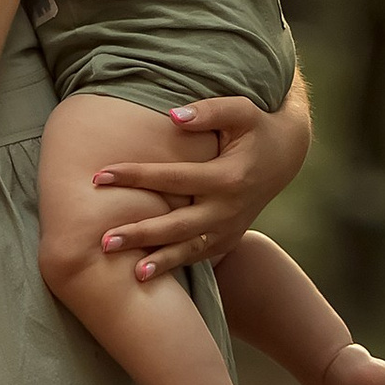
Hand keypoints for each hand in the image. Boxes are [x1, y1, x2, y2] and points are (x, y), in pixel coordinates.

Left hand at [91, 82, 311, 283]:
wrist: (285, 157)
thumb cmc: (255, 129)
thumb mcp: (242, 111)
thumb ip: (209, 111)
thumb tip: (173, 117)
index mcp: (228, 177)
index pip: (173, 179)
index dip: (136, 176)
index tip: (100, 176)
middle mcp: (227, 209)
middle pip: (177, 225)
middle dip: (140, 233)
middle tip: (103, 242)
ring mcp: (229, 229)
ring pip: (188, 249)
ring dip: (158, 262)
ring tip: (129, 272)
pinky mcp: (228, 240)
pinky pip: (198, 256)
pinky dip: (175, 265)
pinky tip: (148, 273)